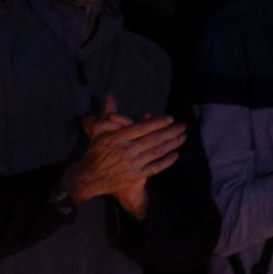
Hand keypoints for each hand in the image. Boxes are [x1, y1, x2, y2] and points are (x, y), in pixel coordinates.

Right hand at [66, 95, 185, 207]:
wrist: (89, 177)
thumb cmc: (94, 151)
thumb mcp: (98, 130)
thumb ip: (107, 113)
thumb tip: (109, 95)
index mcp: (118, 138)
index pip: (142, 128)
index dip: (157, 123)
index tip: (170, 118)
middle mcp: (126, 151)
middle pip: (153, 140)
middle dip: (170, 132)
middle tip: (183, 126)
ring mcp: (132, 165)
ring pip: (156, 152)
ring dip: (172, 145)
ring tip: (183, 137)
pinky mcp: (135, 176)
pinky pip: (155, 168)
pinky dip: (166, 161)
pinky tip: (175, 155)